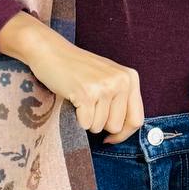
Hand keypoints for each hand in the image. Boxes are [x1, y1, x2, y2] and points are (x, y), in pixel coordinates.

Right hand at [0, 12, 144, 142]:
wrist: (51, 51)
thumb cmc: (78, 69)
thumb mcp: (108, 78)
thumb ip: (121, 101)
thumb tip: (121, 134)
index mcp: (130, 78)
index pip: (137, 119)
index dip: (123, 134)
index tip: (111, 138)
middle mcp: (121, 81)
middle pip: (116, 127)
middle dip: (101, 124)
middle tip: (89, 106)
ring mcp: (104, 87)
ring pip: (99, 127)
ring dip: (87, 120)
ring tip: (81, 100)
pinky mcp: (86, 93)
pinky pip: (86, 124)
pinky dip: (77, 118)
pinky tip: (74, 100)